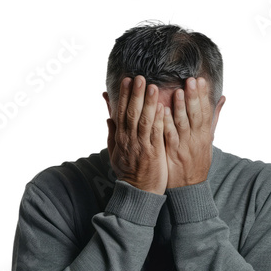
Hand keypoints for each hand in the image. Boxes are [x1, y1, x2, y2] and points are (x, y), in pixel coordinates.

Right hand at [106, 75, 167, 194]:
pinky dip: (157, 119)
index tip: (126, 80)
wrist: (138, 193)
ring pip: (143, 120)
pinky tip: (162, 107)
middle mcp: (129, 140)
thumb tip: (108, 118)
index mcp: (120, 138)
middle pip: (131, 113)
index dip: (123, 96)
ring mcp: (141, 146)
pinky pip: (155, 133)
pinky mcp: (153, 153)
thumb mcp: (115, 153)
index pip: (120, 112)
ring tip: (152, 86)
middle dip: (135, 94)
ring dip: (147, 102)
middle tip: (139, 77)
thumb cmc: (128, 172)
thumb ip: (112, 135)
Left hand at [163, 77, 212, 188]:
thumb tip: (222, 98)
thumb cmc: (198, 161)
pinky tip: (162, 112)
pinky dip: (166, 124)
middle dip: (193, 97)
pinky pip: (169, 137)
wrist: (190, 187)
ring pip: (183, 124)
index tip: (201, 80)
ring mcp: (184, 146)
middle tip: (191, 80)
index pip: (206, 112)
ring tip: (177, 92)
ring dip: (180, 108)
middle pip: (196, 115)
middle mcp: (196, 139)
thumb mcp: (209, 139)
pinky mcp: (172, 153)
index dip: (204, 96)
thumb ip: (213, 118)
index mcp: (205, 134)